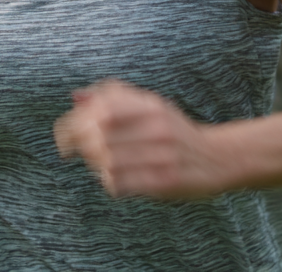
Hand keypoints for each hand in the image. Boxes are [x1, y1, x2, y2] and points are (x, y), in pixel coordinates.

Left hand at [54, 80, 220, 198]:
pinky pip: (121, 184)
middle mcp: (157, 127)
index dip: (75, 122)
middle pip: (101, 135)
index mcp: (151, 105)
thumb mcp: (150, 105)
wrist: (216, 158)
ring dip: (95, 166)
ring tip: (99, 165)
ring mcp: (162, 155)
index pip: (102, 108)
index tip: (64, 137)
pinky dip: (110, 183)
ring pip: (107, 162)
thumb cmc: (174, 131)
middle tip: (76, 153)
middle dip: (81, 146)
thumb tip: (76, 97)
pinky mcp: (164, 181)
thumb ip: (114, 97)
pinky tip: (114, 179)